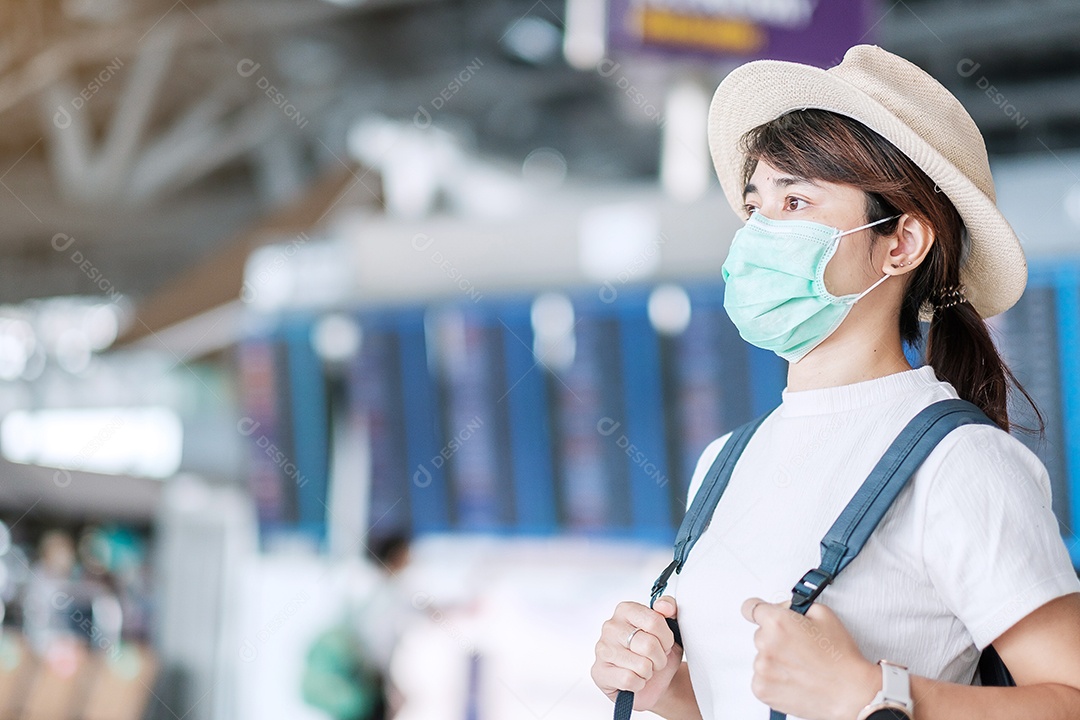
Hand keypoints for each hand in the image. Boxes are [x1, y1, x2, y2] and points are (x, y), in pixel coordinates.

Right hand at [591, 595, 682, 710]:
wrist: (653, 682)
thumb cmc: (658, 653)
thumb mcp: (671, 629)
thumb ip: (670, 609)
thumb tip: (663, 606)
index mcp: (626, 610)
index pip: (655, 621)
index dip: (667, 638)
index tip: (665, 643)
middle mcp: (611, 626)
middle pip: (649, 645)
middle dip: (660, 658)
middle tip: (655, 659)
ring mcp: (602, 649)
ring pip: (641, 665)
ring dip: (649, 672)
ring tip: (643, 668)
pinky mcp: (599, 671)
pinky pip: (629, 680)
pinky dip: (638, 684)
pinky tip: (634, 679)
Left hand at [741, 597, 879, 719]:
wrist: (850, 693)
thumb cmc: (840, 657)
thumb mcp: (823, 614)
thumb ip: (795, 606)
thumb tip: (783, 608)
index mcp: (777, 622)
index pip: (750, 608)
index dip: (759, 610)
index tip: (764, 616)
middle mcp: (765, 644)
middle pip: (761, 634)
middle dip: (776, 637)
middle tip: (799, 647)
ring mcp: (762, 669)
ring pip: (762, 657)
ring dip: (775, 659)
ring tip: (801, 666)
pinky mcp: (762, 689)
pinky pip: (761, 678)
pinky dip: (774, 678)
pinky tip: (795, 679)